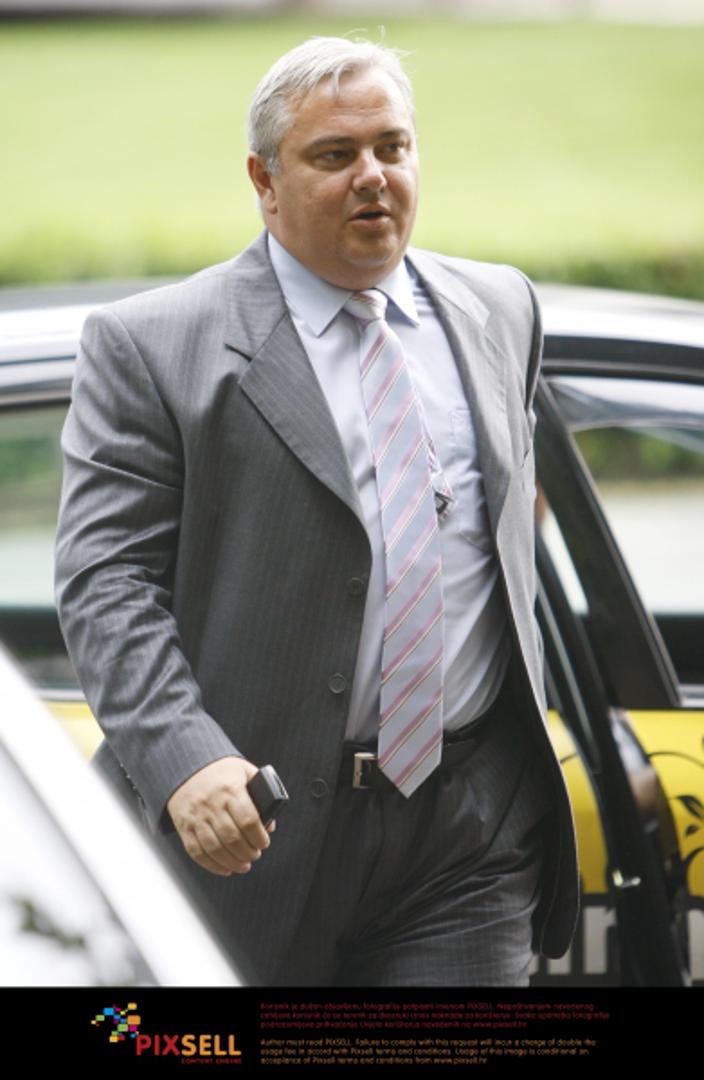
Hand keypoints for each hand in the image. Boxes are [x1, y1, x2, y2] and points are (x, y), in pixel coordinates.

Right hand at [167, 756, 273, 875]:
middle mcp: (211, 804)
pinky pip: (196, 852)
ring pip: (215, 849)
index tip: (264, 843)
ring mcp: (196, 817)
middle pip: (233, 838)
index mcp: (230, 789)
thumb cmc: (221, 771)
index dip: (259, 837)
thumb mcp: (244, 771)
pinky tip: (225, 868)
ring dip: (233, 862)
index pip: (248, 820)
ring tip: (244, 865)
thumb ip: (262, 793)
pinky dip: (212, 865)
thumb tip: (270, 824)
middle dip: (248, 853)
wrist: (186, 767)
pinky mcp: (184, 827)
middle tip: (255, 855)